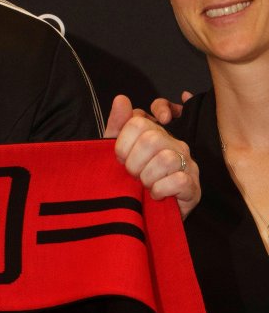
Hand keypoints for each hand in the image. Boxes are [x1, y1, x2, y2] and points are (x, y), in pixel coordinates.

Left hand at [105, 94, 199, 219]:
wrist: (148, 213)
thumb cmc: (133, 179)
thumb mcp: (118, 152)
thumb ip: (117, 125)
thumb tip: (121, 98)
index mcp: (155, 132)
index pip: (139, 120)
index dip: (123, 141)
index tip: (120, 156)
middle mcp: (174, 143)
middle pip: (151, 138)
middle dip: (133, 161)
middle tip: (131, 174)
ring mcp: (187, 163)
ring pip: (165, 159)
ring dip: (147, 176)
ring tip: (144, 185)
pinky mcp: (194, 185)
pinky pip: (178, 180)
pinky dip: (161, 189)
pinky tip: (155, 195)